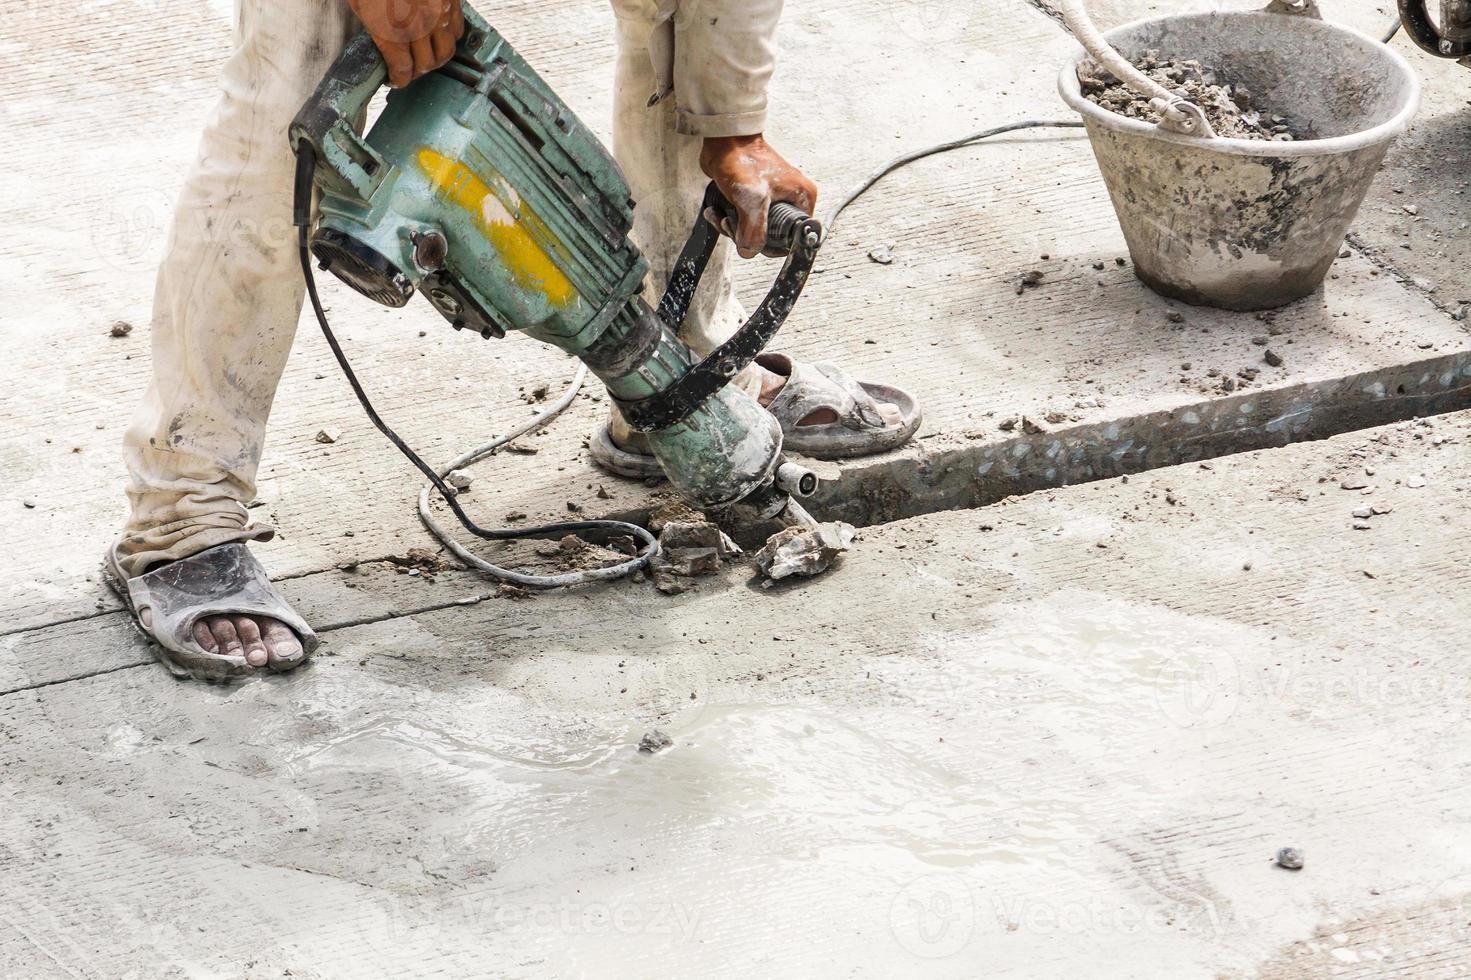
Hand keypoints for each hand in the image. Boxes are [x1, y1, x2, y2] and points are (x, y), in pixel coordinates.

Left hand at [348, 0, 464, 88]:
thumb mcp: (360, 4)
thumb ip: (374, 27)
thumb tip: (385, 46)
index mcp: (391, 29)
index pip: (402, 69)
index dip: (399, 79)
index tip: (396, 78)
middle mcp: (418, 25)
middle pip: (426, 65)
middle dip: (417, 72)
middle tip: (410, 70)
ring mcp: (438, 13)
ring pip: (446, 51)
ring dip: (435, 59)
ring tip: (425, 56)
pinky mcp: (451, 1)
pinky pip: (457, 29)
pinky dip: (449, 38)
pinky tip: (438, 35)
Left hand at [699, 135, 817, 258]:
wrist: (723, 140)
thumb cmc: (742, 159)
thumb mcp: (752, 199)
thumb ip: (754, 231)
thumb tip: (750, 251)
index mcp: (802, 199)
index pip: (793, 240)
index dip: (770, 246)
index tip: (752, 238)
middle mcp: (792, 200)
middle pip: (771, 238)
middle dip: (746, 236)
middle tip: (732, 223)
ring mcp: (774, 200)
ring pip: (755, 231)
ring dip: (734, 229)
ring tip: (722, 215)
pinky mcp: (757, 199)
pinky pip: (744, 221)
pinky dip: (729, 220)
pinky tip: (717, 211)